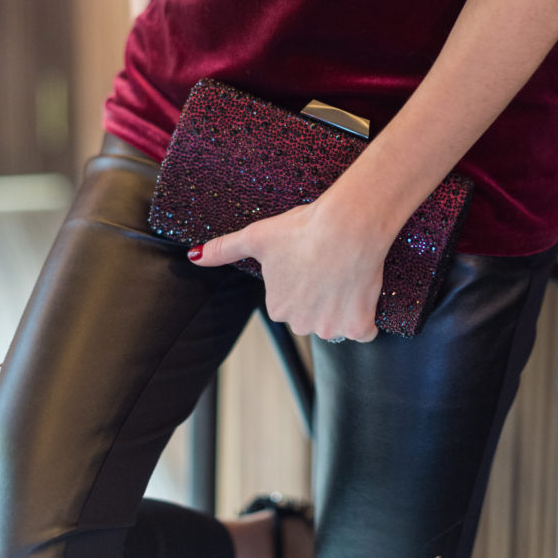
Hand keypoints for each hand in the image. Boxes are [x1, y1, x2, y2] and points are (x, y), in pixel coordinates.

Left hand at [187, 196, 384, 341]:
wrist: (347, 227)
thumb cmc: (302, 229)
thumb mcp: (256, 237)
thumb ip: (223, 250)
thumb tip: (193, 257)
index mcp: (277, 308)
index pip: (288, 302)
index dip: (300, 280)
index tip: (307, 262)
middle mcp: (301, 324)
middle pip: (312, 315)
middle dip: (319, 297)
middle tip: (326, 266)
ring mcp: (331, 328)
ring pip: (336, 322)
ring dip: (341, 306)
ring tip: (342, 274)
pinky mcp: (359, 326)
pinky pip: (363, 330)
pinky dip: (364, 317)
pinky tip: (360, 291)